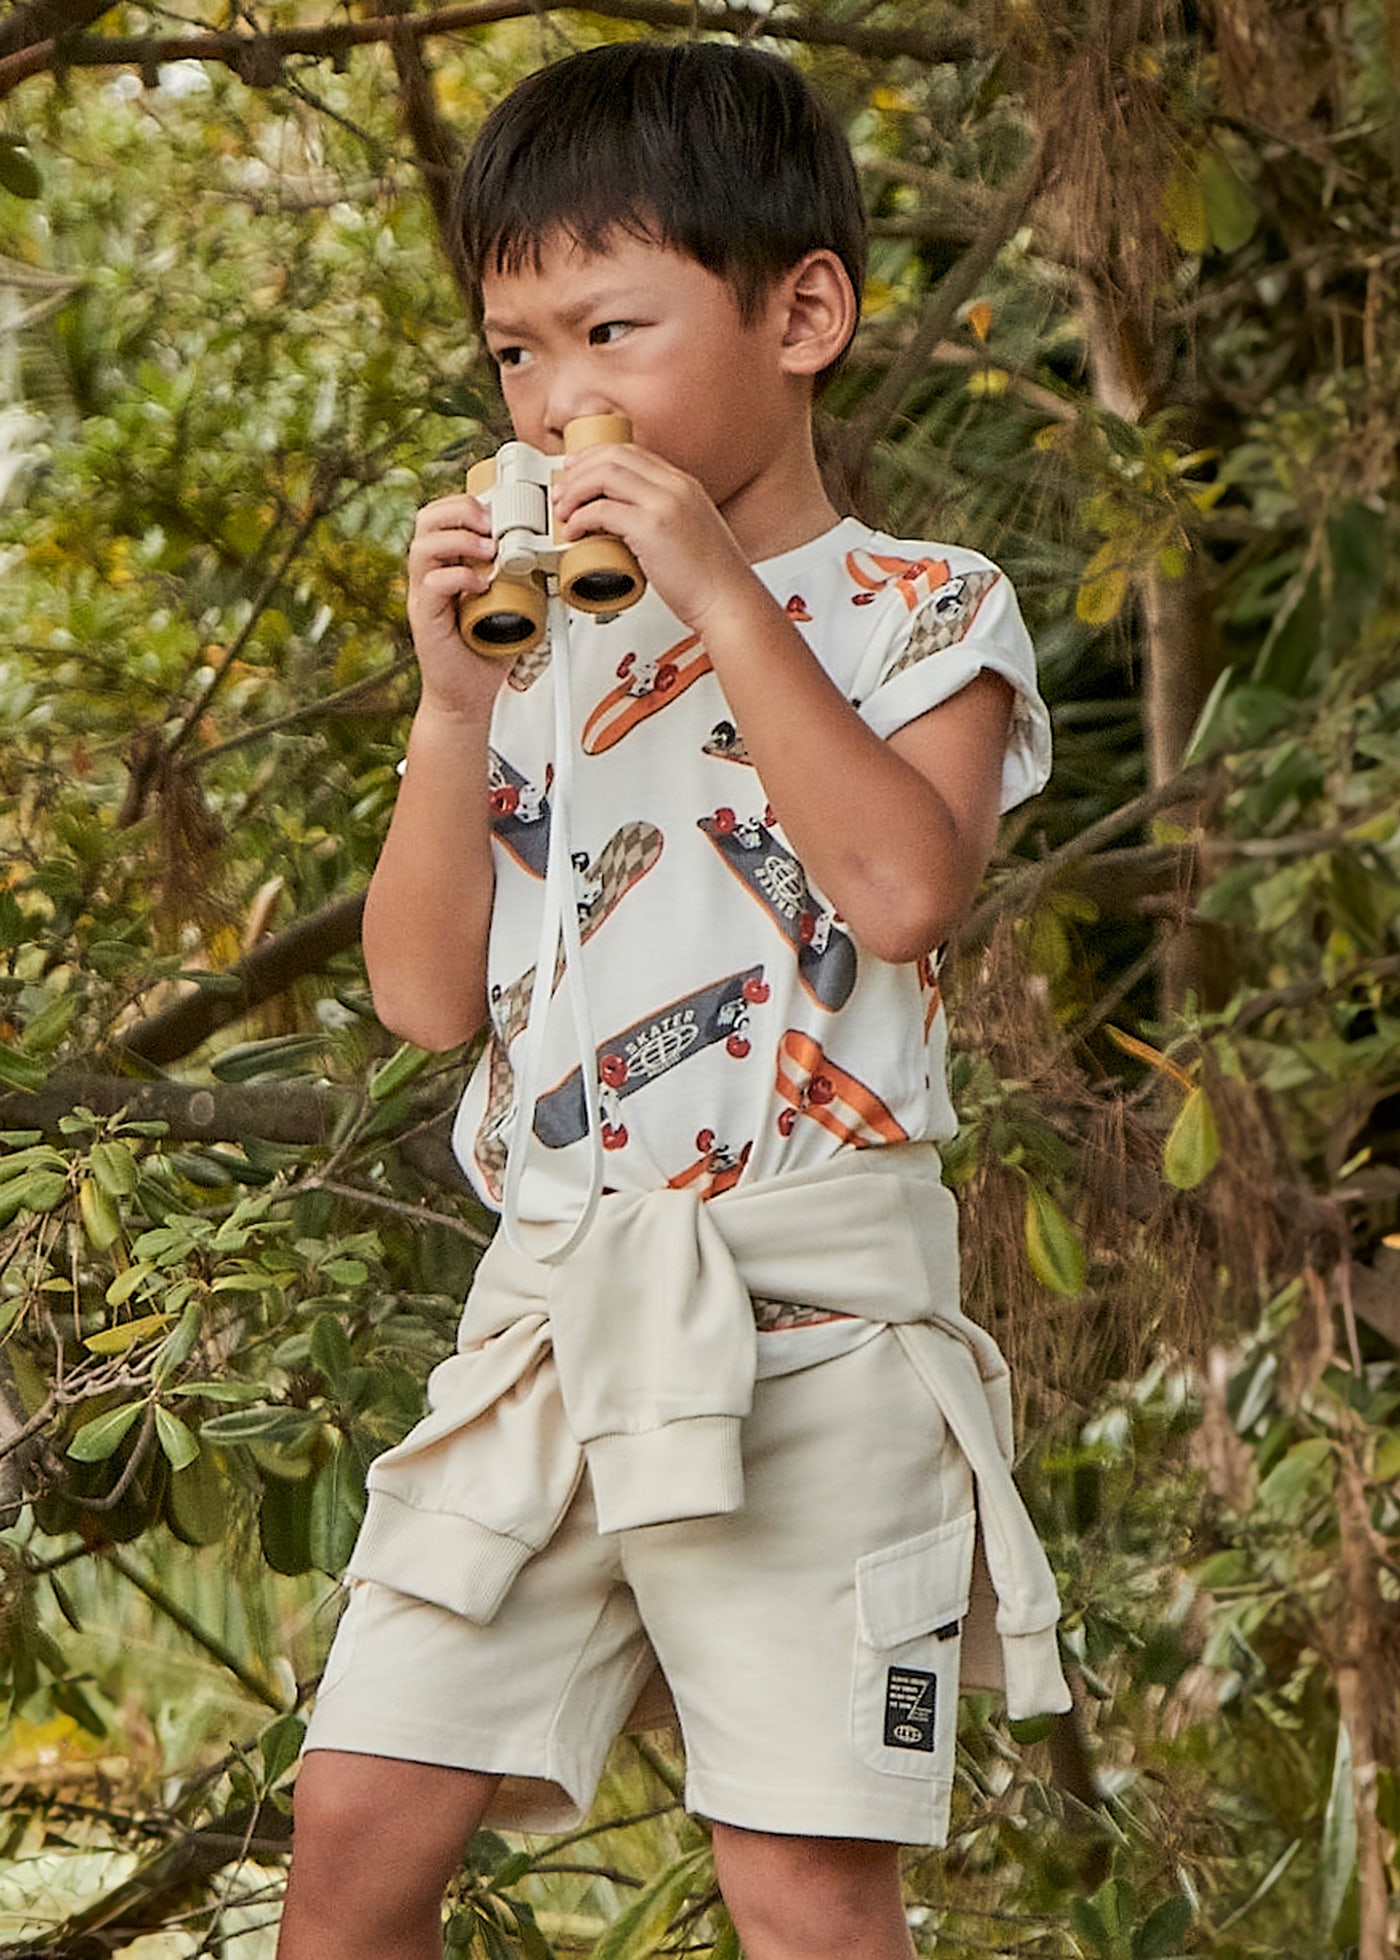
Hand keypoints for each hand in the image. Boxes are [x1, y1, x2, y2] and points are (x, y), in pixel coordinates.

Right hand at [406, 491, 508, 719]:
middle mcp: (433, 572)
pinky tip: (481, 585)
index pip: (447, 513)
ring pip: (423, 546)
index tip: (502, 508)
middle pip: (428, 518)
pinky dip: (458, 577)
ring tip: (490, 551)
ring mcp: (425, 594)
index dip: (471, 501)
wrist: (469, 696)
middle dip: (463, 510)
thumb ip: (529, 577)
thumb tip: (561, 556)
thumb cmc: (488, 650)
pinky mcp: (425, 616)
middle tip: (492, 522)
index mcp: (451, 562)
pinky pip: (431, 584)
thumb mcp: (518, 603)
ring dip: (460, 539)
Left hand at [550, 442, 759, 636]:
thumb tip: (623, 525)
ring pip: (604, 474)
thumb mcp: (687, 532)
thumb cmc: (710, 580)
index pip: (632, 453)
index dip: (596, 458)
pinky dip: (580, 519)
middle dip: (578, 470)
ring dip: (575, 490)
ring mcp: (665, 504)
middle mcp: (675, 487)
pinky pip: (602, 511)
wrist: (729, 602)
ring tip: (563, 512)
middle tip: (561, 492)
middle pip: (613, 456)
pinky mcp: (652, 528)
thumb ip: (660, 518)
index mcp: (684, 485)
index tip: (577, 473)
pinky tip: (575, 534)